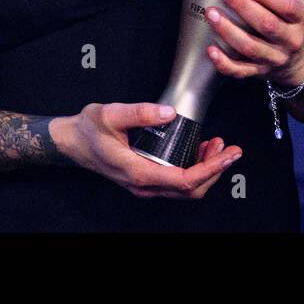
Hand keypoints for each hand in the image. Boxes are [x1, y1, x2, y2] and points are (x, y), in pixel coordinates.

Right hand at [51, 102, 241, 199]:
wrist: (72, 142)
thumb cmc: (88, 130)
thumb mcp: (111, 114)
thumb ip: (140, 112)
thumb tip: (169, 113)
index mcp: (138, 171)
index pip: (184, 180)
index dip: (211, 169)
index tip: (227, 155)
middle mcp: (144, 184)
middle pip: (191, 190)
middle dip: (215, 171)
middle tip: (230, 150)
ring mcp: (145, 185)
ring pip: (185, 189)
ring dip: (206, 171)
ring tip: (218, 147)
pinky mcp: (146, 179)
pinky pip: (176, 182)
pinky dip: (194, 169)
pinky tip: (200, 150)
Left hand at [203, 0, 303, 88]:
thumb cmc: (298, 17)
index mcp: (301, 17)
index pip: (288, 6)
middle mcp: (289, 39)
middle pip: (267, 26)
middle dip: (244, 8)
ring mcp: (273, 58)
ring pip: (251, 48)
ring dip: (229, 32)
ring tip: (210, 13)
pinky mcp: (258, 72)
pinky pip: (241, 72)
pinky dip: (225, 64)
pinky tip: (210, 50)